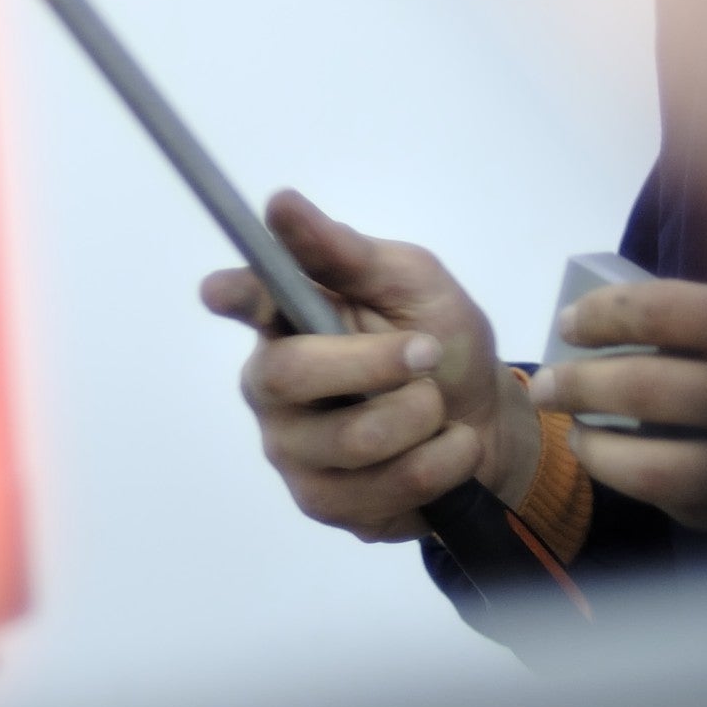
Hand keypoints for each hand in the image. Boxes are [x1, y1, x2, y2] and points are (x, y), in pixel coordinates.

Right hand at [200, 191, 538, 542]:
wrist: (485, 422)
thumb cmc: (442, 340)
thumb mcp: (411, 281)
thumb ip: (346, 251)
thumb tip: (281, 203)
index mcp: (285, 320)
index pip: (245, 302)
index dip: (232, 296)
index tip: (221, 292)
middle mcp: (271, 385)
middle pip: (290, 375)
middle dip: (375, 364)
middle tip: (428, 352)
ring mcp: (291, 450)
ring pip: (351, 440)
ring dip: (422, 417)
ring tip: (439, 407)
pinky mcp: (322, 503)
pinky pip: (382, 491)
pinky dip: (439, 463)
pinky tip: (446, 448)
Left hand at [525, 280, 706, 531]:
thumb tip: (636, 277)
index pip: (664, 310)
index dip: (603, 314)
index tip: (569, 324)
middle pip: (645, 387)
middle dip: (578, 385)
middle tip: (545, 388)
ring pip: (654, 467)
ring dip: (597, 452)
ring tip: (576, 436)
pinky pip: (685, 507)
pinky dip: (648, 487)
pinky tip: (632, 470)